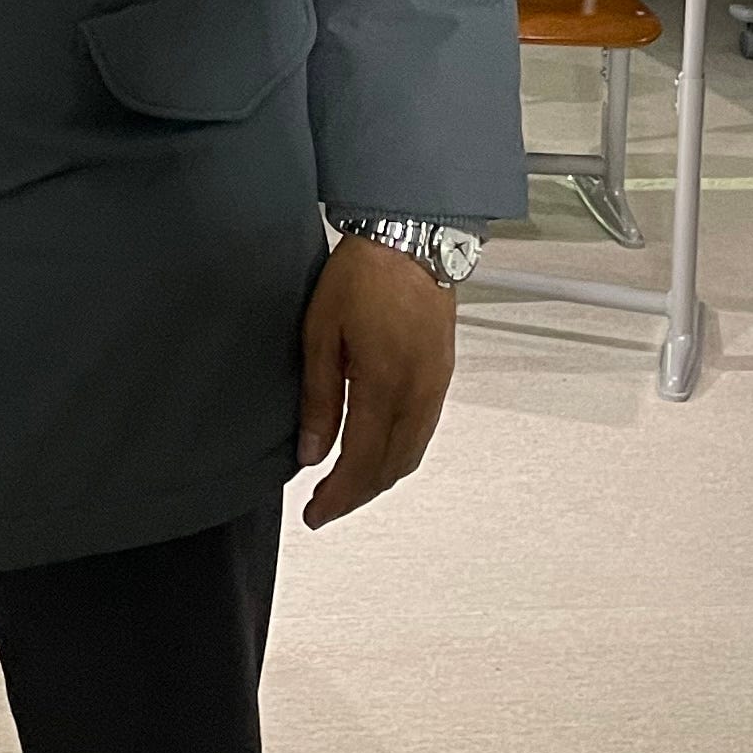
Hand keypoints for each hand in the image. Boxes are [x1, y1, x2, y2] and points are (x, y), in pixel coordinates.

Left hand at [295, 233, 457, 529]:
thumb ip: (318, 398)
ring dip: (380, 479)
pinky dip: (400, 455)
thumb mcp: (320, 335)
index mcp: (384, 385)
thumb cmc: (363, 276)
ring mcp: (435, 385)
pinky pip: (423, 431)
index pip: (361, 462)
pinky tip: (379, 453)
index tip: (314, 513)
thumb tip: (310, 451)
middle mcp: (417, 393)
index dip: (337, 497)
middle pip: (391, 468)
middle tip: (325, 507)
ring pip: (411, 454)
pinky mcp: (442, 374)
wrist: (411, 239)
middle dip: (357, 495)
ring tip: (347, 486)